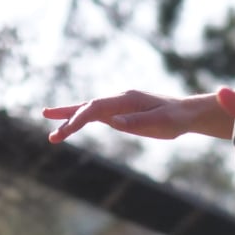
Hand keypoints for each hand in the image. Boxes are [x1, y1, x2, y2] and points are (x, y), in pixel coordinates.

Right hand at [42, 90, 194, 141]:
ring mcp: (118, 105)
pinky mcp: (120, 113)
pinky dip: (81, 119)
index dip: (80, 118)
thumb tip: (113, 121)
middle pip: (88, 107)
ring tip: (48, 120)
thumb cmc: (176, 119)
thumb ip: (137, 122)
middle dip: (68, 118)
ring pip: (89, 110)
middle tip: (52, 135)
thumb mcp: (160, 123)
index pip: (97, 107)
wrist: (186, 113)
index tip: (67, 130)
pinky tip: (70, 124)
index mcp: (127, 99)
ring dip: (70, 117)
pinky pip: (97, 115)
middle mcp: (119, 99)